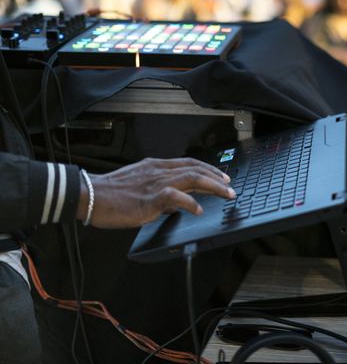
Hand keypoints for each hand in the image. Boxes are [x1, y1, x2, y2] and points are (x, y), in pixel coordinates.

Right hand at [76, 157, 234, 227]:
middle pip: (196, 169)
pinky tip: (199, 210)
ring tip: (226, 194)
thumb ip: (161, 194)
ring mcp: (155, 182)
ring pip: (192, 178)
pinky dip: (190, 203)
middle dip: (217, 177)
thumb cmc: (110, 193)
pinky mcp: (149, 197)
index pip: (189, 163)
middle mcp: (159, 171)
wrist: (89, 194)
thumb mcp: (141, 187)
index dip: (209, 169)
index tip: (222, 176)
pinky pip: (175, 196)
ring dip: (213, 186)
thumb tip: (179, 204)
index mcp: (156, 166)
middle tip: (231, 186)